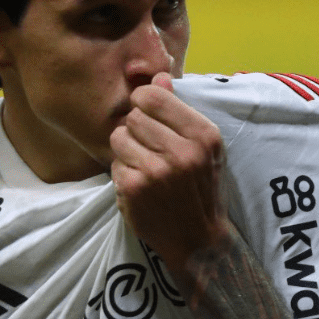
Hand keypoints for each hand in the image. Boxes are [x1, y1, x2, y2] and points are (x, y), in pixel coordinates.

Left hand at [110, 73, 230, 274]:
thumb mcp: (203, 148)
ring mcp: (156, 171)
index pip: (153, 97)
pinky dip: (122, 173)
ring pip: (118, 137)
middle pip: (133, 116)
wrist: (199, 240)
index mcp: (203, 134)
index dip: (143, 103)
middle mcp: (182, 151)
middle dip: (136, 130)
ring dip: (126, 150)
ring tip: (144, 165)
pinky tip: (139, 185)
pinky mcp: (134, 188)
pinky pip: (114, 163)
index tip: (148, 115)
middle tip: (149, 148)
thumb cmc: (201, 188)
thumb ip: (179, 112)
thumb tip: (157, 78)